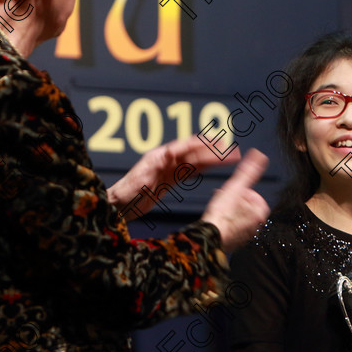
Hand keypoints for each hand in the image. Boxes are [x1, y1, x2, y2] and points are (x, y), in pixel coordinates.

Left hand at [107, 135, 239, 215]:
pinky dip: (203, 168)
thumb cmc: (127, 194)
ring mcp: (168, 169)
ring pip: (195, 161)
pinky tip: (212, 167)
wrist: (119, 206)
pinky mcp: (169, 179)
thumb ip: (157, 165)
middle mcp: (166, 159)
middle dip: (214, 151)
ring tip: (229, 157)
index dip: (205, 145)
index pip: (187, 146)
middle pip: (194, 152)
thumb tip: (170, 152)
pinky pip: (190, 171)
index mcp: (160, 156)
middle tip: (232, 152)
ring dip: (212, 158)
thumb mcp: (142, 180)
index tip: (221, 145)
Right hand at [201, 149, 269, 251]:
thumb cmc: (221, 215)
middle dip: (235, 201)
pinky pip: (230, 228)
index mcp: (259, 214)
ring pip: (238, 217)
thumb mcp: (235, 186)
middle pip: (247, 207)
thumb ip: (248, 171)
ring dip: (230, 210)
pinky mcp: (233, 243)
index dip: (243, 192)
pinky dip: (224, 222)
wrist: (207, 237)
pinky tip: (215, 219)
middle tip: (224, 199)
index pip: (256, 197)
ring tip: (218, 208)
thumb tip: (259, 156)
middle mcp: (255, 227)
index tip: (233, 192)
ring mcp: (244, 236)